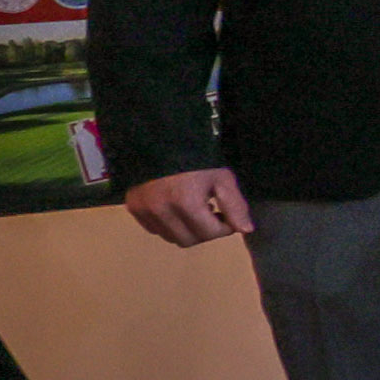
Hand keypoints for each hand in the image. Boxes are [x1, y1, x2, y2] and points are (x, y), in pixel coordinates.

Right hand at [123, 166, 251, 246]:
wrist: (160, 139)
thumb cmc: (196, 157)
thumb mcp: (221, 177)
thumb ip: (234, 205)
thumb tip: (246, 230)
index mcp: (186, 203)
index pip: (210, 233)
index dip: (224, 227)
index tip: (225, 215)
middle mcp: (162, 211)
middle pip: (189, 240)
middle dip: (204, 231)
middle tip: (210, 213)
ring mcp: (144, 211)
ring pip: (170, 237)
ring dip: (185, 230)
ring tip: (192, 209)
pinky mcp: (133, 208)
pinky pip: (154, 229)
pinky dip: (167, 225)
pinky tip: (174, 208)